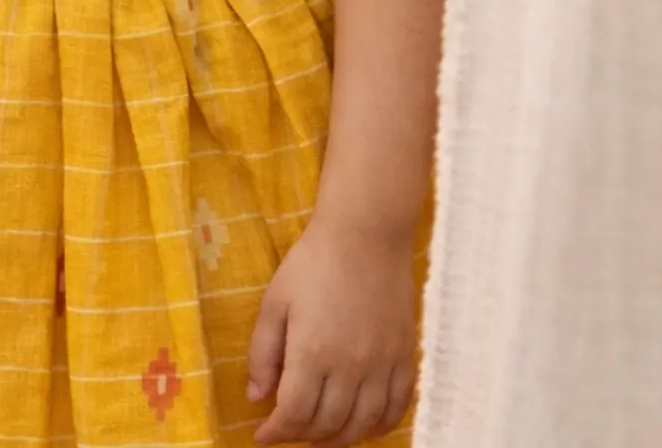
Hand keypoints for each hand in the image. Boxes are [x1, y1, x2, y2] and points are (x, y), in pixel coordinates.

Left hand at [246, 214, 417, 444]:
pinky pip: (397, 408)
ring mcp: (382, 364)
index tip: (263, 436)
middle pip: (327, 425)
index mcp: (313, 352)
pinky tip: (363, 425)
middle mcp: (350, 366)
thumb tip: (256, 398)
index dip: (276, 433)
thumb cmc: (314, 262)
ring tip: (321, 436)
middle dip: (302, 436)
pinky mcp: (404, 356)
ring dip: (339, 439)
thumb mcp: (275, 301)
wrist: (365, 233)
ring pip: (362, 425)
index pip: (293, 414)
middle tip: (289, 431)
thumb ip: (263, 352)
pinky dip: (380, 427)